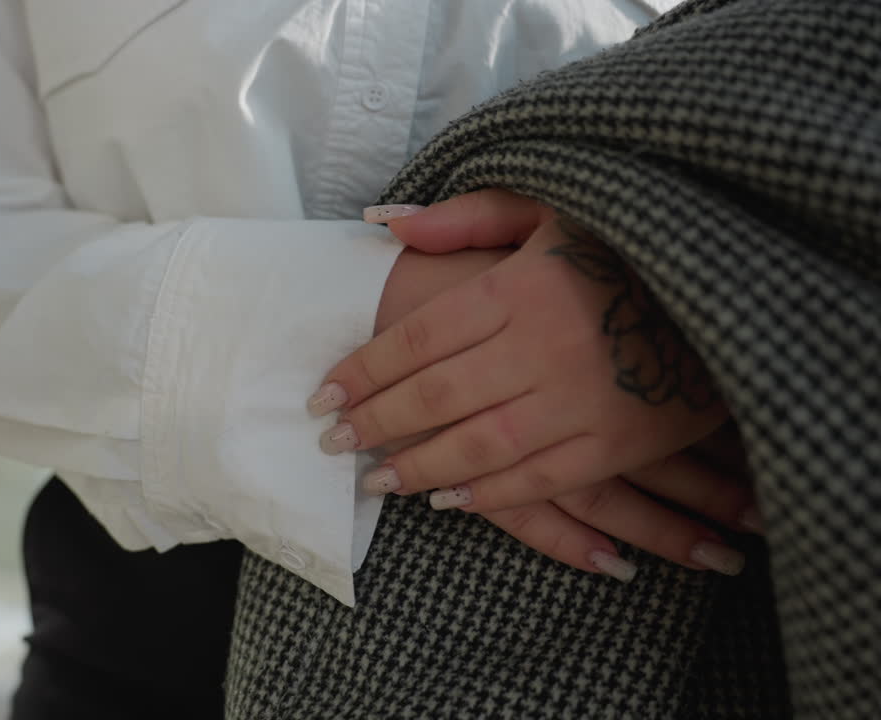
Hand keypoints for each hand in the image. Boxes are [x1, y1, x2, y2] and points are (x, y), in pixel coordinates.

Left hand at [310, 192, 753, 577]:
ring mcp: (582, 401)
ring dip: (418, 468)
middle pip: (434, 396)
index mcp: (521, 287)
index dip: (363, 372)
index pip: (418, 340)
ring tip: (375, 481)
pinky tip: (447, 501)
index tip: (323, 396)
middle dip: (375, 423)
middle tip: (332, 442)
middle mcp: (544, 347)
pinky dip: (488, 495)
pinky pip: (539, 479)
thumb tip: (385, 221)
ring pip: (478, 446)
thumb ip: (468, 215)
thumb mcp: (551, 205)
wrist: (734, 284)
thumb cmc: (626, 242)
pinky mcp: (618, 442)